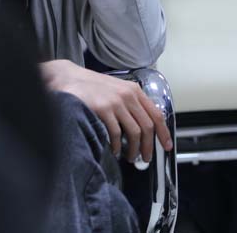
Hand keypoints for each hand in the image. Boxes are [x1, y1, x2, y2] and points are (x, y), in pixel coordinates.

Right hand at [41, 59, 172, 161]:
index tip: (167, 146)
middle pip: (147, 126)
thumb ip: (130, 103)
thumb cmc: (92, 87)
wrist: (69, 78)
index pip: (156, 114)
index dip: (164, 132)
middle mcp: (128, 96)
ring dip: (134, 149)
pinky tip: (114, 151)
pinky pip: (116, 134)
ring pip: (135, 132)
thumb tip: (142, 126)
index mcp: (135, 91)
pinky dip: (116, 146)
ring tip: (130, 157)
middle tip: (146, 158)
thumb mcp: (117, 90)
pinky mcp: (103, 109)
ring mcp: (116, 102)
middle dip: (149, 146)